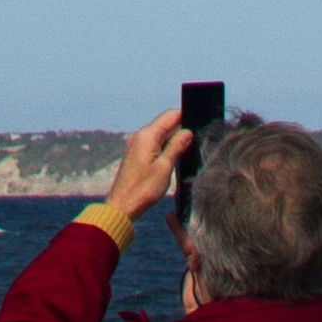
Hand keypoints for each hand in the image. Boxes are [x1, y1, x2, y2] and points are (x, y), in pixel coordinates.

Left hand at [106, 115, 194, 230]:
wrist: (122, 206)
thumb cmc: (144, 189)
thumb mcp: (164, 168)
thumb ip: (176, 147)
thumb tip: (187, 131)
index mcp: (146, 135)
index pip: (169, 116)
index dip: (184, 117)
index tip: (199, 124)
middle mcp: (139, 135)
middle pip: (164, 124)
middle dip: (179, 130)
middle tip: (196, 141)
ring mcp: (135, 144)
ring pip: (159, 134)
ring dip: (171, 140)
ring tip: (187, 150)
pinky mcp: (135, 153)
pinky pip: (152, 143)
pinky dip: (163, 146)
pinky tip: (172, 157)